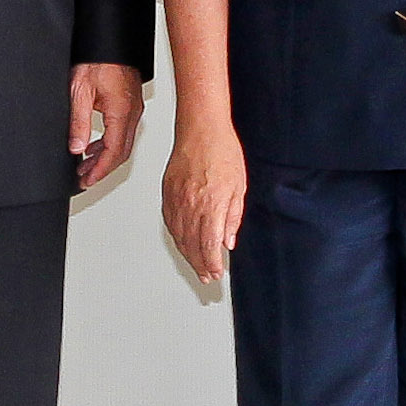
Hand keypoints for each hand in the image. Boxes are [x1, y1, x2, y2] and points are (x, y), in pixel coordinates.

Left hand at [71, 61, 142, 185]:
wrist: (109, 39)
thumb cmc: (97, 59)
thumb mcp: (79, 91)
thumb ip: (79, 122)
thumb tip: (77, 147)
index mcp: (122, 112)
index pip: (113, 152)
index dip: (100, 170)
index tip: (87, 181)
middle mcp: (133, 112)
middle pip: (121, 151)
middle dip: (102, 168)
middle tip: (85, 178)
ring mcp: (134, 107)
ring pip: (123, 142)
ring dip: (105, 156)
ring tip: (85, 164)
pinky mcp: (130, 102)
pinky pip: (123, 130)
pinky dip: (109, 142)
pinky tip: (95, 145)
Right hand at [162, 117, 247, 281]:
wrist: (200, 129)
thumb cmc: (222, 151)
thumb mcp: (239, 186)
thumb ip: (233, 217)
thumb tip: (229, 240)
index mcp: (211, 205)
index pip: (209, 245)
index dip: (212, 263)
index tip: (216, 273)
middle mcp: (191, 205)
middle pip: (192, 245)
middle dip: (200, 264)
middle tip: (206, 276)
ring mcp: (176, 200)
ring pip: (179, 236)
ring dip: (187, 254)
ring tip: (196, 265)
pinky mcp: (167, 193)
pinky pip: (170, 222)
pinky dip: (176, 237)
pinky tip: (182, 242)